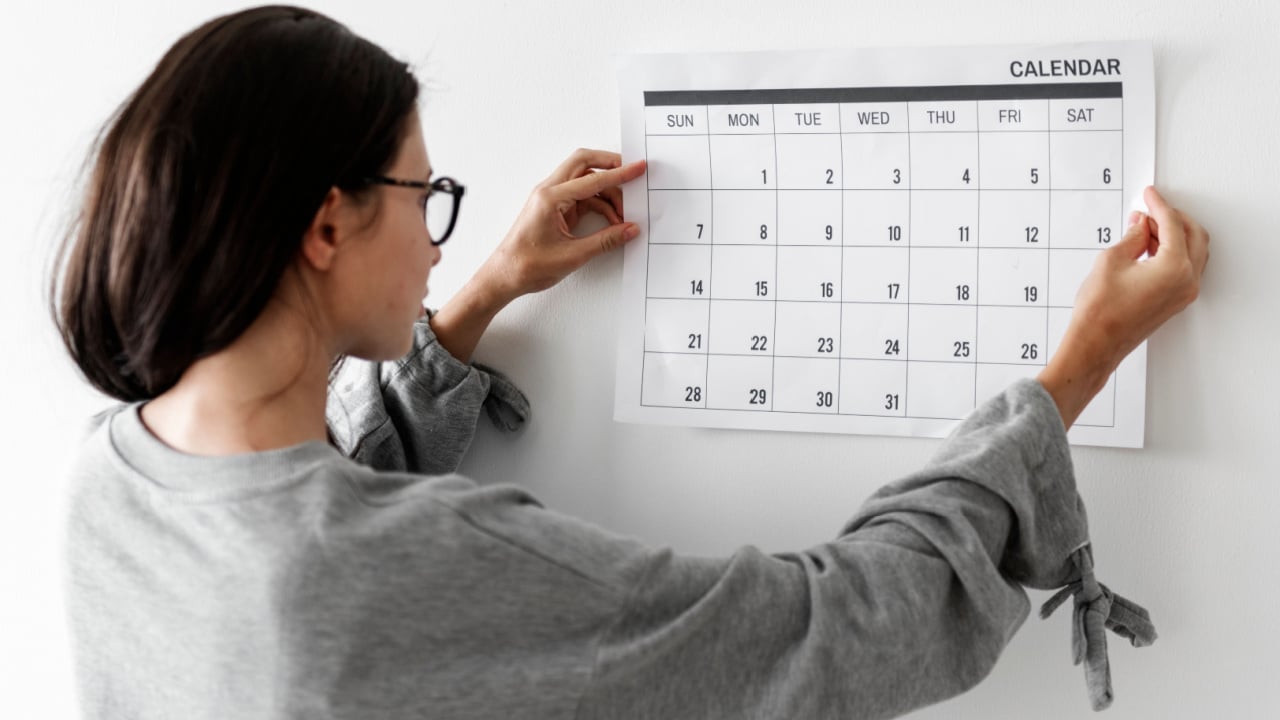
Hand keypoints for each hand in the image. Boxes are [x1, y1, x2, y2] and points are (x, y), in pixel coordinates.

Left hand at [477, 148, 646, 303]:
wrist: (504, 276)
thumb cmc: (527, 265)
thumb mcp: (573, 255)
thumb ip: (606, 240)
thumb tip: (629, 230)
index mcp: (550, 197)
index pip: (592, 179)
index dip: (620, 174)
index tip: (638, 168)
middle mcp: (549, 191)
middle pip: (584, 163)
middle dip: (610, 166)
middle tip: (632, 175)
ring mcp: (551, 198)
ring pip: (584, 181)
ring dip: (606, 192)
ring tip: (623, 215)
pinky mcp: (554, 209)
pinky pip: (581, 197)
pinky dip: (599, 204)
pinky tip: (611, 221)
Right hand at [1038, 186, 1209, 427]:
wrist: (1095, 345)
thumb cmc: (1099, 311)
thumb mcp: (1111, 261)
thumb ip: (1132, 238)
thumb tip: (1141, 226)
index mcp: (1174, 267)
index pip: (1172, 225)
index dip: (1158, 206)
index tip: (1149, 195)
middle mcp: (1186, 281)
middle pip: (1192, 235)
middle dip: (1171, 218)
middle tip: (1148, 210)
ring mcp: (1183, 293)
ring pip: (1191, 251)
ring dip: (1173, 235)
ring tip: (1144, 229)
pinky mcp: (1175, 302)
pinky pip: (1184, 267)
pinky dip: (1172, 252)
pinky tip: (1149, 248)